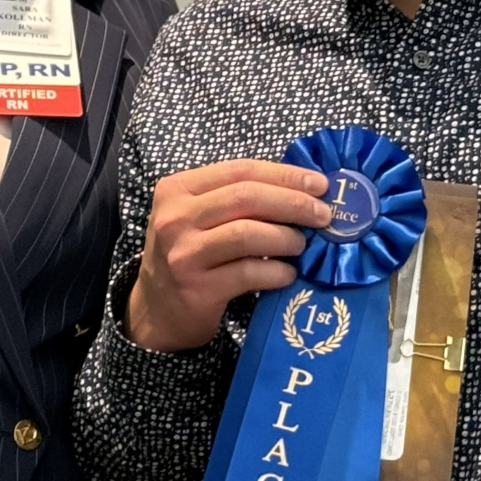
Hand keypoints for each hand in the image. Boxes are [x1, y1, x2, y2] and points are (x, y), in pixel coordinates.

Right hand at [126, 160, 330, 351]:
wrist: (157, 310)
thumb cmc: (189, 254)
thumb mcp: (198, 217)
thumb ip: (237, 199)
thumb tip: (303, 190)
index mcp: (177, 188)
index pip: (240, 170)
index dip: (285, 175)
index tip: (320, 184)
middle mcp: (175, 217)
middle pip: (246, 197)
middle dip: (293, 203)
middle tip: (323, 215)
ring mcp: (183, 253)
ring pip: (247, 233)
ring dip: (286, 237)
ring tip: (302, 245)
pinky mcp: (197, 288)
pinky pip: (248, 273)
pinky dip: (277, 272)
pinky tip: (288, 274)